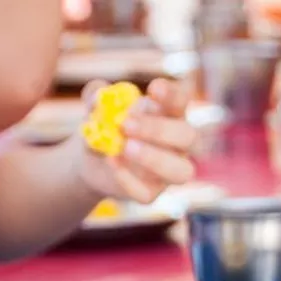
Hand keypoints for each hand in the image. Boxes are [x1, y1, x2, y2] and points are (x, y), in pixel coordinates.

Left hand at [78, 78, 195, 203]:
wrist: (90, 157)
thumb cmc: (105, 125)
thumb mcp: (96, 107)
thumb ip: (95, 97)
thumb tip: (99, 96)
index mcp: (170, 115)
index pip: (183, 102)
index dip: (174, 95)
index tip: (154, 88)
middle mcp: (178, 145)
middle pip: (190, 138)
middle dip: (160, 130)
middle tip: (127, 124)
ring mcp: (168, 172)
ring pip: (182, 172)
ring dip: (155, 159)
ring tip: (125, 148)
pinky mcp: (152, 193)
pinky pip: (148, 193)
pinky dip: (128, 179)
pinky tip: (111, 162)